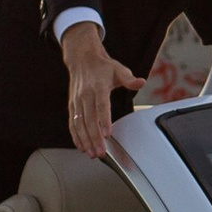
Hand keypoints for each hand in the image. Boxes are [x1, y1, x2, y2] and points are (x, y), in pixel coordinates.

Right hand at [61, 19, 139, 158]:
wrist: (81, 58)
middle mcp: (85, 94)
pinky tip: (81, 146)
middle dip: (94, 137)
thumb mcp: (118, 69)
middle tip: (100, 151)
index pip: (101, 105)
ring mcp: (77, 101)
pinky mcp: (72, 105)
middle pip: (89, 119)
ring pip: (79, 123)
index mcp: (98, 86)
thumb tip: (140, 82)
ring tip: (91, 153)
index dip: (104, 120)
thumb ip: (129, 78)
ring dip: (85, 140)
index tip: (107, 134)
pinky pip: (72, 123)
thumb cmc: (102, 66)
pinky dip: (75, 136)